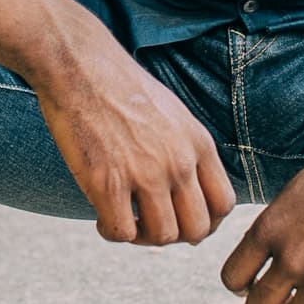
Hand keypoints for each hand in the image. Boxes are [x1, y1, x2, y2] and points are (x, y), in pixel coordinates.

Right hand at [31, 30, 236, 247]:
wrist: (80, 66)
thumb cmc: (122, 88)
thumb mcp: (174, 114)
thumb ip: (187, 151)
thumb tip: (189, 192)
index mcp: (198, 144)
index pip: (223, 205)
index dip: (205, 222)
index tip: (180, 218)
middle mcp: (179, 162)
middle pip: (197, 229)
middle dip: (175, 236)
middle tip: (150, 224)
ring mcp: (145, 173)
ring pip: (162, 237)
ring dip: (142, 237)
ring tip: (124, 219)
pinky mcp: (107, 182)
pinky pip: (121, 233)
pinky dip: (111, 232)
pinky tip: (101, 217)